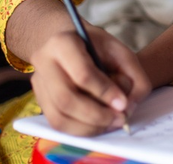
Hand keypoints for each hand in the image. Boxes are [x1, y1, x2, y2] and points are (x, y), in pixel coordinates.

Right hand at [29, 25, 150, 135]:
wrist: (69, 42)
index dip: (105, 92)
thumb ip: (133, 75)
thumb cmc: (97, 46)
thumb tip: (129, 106)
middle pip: (66, 99)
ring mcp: (38, 83)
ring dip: (88, 127)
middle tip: (120, 119)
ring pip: (58, 117)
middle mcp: (44, 63)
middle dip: (96, 115)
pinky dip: (80, 130)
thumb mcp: (120, 51)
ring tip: (112, 123)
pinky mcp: (39, 100)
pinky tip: (99, 125)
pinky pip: (57, 123)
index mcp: (63, 43)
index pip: (83, 74)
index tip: (124, 103)